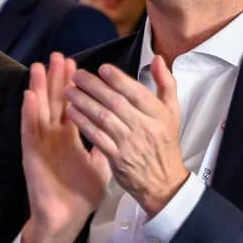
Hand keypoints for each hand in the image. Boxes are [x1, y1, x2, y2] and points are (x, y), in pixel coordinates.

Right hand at [18, 55, 111, 242]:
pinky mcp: (33, 155)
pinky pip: (30, 131)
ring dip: (38, 88)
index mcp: (71, 137)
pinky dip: (29, 113)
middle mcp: (55, 137)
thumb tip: (120, 128)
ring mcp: (42, 145)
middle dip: (56, 79)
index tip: (78, 64)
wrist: (66, 219)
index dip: (74, 86)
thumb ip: (105, 144)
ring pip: (39, 111)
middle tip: (58, 55)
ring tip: (38, 66)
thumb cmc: (80, 194)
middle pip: (54, 102)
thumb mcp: (100, 165)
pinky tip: (28, 96)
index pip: (72, 105)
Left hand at [67, 60, 188, 216]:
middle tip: (76, 75)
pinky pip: (96, 137)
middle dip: (94, 86)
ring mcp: (129, 144)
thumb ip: (166, 84)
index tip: (102, 68)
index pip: (136, 92)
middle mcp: (145, 127)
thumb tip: (158, 59)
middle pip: (116, 102)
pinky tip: (72, 112)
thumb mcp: (173, 112)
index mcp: (159, 115)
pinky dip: (83, 123)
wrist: (164, 183)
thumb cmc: (165, 144)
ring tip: (69, 91)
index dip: (118, 79)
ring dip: (83, 102)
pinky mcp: (117, 158)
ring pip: (103, 117)